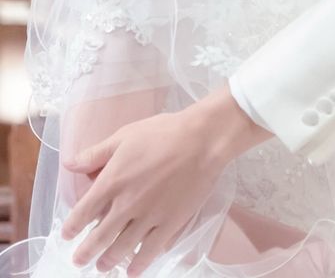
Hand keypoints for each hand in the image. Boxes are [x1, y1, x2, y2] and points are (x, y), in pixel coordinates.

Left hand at [61, 86, 268, 275]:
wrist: (204, 139)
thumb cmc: (165, 132)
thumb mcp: (126, 135)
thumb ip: (96, 153)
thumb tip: (69, 165)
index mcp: (111, 182)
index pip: (81, 214)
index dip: (71, 228)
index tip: (67, 235)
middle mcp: (125, 205)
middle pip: (98, 238)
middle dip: (85, 253)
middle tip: (79, 260)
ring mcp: (148, 217)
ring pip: (120, 248)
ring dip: (108, 261)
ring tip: (102, 267)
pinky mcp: (170, 223)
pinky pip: (149, 251)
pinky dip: (138, 265)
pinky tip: (133, 270)